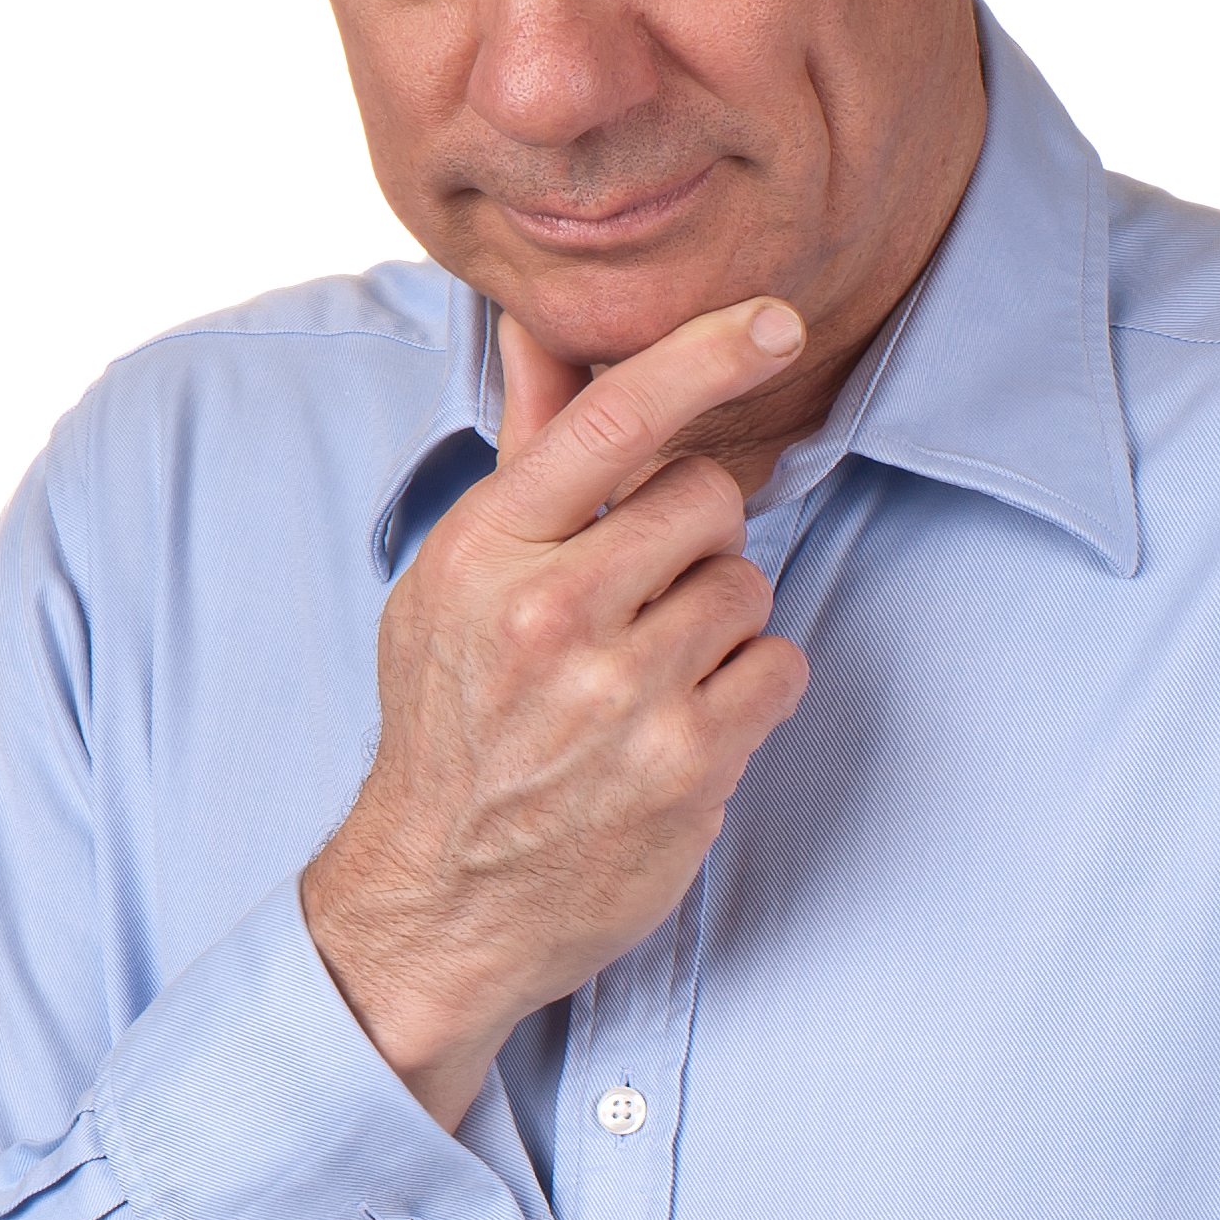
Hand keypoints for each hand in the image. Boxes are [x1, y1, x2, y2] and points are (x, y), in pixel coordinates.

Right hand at [302, 293, 814, 1128]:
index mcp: (488, 551)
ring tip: (652, 673)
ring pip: (747, 585)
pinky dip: (751, 688)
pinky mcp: (688, 765)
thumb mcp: (452, 580)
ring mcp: (624, 694)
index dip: (705, 355)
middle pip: (707, 498)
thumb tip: (536, 324)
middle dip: (697, 534)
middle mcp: (553, 614)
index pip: (614, 418)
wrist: (442, 897)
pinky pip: (778, 667)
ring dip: (721, 620)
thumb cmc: (452, 727)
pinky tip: (688, 720)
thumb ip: (521, 455)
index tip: (773, 321)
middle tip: (649, 591)